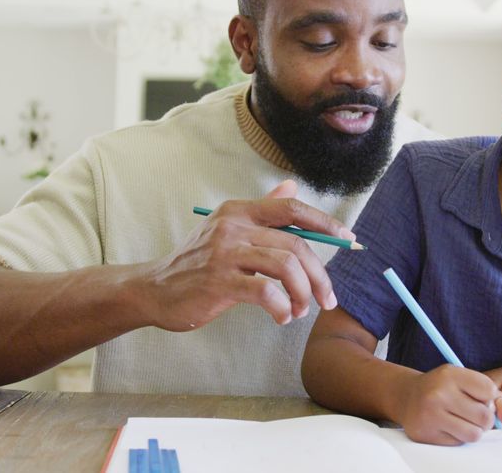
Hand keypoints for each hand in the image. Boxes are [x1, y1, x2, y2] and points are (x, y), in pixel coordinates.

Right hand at [141, 180, 351, 330]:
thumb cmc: (196, 263)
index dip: (325, 223)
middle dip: (320, 274)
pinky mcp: (218, 282)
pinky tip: (282, 316)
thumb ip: (261, 211)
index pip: (291, 208)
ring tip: (301, 310)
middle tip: (327, 298)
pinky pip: (266, 292)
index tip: (348, 240)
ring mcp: (224, 253)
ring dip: (303, 293)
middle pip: (296, 243)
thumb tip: (291, 186)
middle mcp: (233, 226)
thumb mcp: (227, 229)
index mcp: (239, 211)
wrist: (153, 289)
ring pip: (286, 266)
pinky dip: (282, 307)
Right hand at [395, 365, 501, 445]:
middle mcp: (438, 394)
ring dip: (473, 430)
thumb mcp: (463, 380)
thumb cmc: (441, 387)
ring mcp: (431, 415)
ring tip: (462, 420)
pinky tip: (447, 425)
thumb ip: (492, 395)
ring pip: (474, 434)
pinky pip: (458, 443)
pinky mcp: (426, 434)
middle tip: (472, 412)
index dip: (490, 398)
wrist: (406, 396)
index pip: (489, 390)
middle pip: (485, 416)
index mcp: (450, 374)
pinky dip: (458, 436)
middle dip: (485, 418)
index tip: (479, 397)